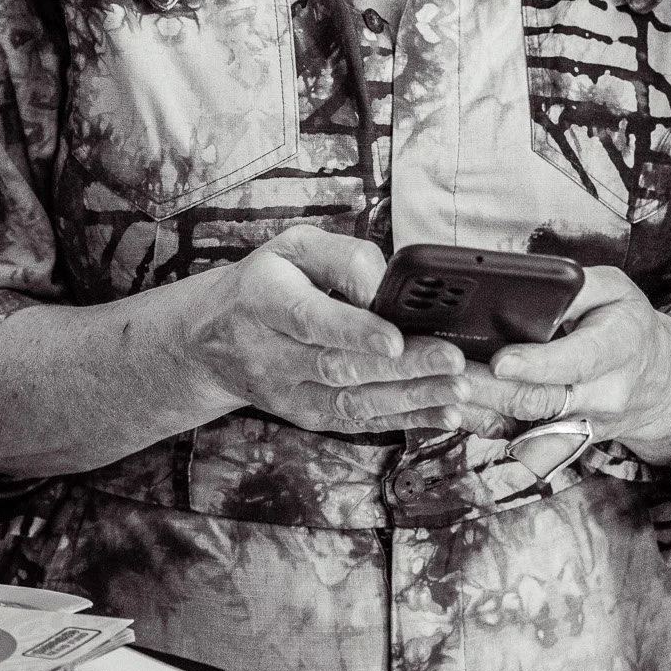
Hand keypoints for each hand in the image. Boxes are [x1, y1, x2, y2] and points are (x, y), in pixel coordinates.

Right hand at [183, 225, 466, 433]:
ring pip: (352, 403)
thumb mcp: (294, 248)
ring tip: (458, 391)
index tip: (395, 338)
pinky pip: (356, 422)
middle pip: (339, 367)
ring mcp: (287, 392)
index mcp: (264, 300)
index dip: (354, 332)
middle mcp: (271, 353)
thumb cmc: (266, 282)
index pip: (310, 319)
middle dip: (402, 368)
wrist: (211, 338)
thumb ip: (342, 257)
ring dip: (410, 400)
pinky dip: (403, 421)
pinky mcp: (305, 415)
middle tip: (453, 361)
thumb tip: (386, 283)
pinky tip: (442, 414)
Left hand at [449, 266, 670, 467]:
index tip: (500, 360)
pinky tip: (454, 407)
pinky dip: (484, 425)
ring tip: (440, 389)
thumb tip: (530, 285)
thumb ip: (575, 285)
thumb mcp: (614, 288)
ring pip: (524, 426)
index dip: (537, 364)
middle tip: (449, 372)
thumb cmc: (626, 324)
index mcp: (620, 346)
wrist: (658, 381)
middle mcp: (604, 395)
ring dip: (480, 411)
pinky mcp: (563, 441)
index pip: (578, 361)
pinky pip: (519, 439)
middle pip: (541, 401)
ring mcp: (583, 425)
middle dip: (491, 389)